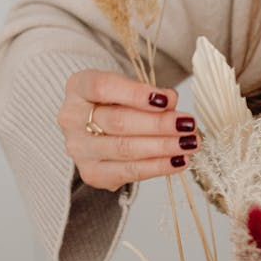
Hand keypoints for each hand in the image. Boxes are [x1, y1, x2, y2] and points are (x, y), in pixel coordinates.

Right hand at [58, 69, 199, 190]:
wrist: (98, 125)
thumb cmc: (117, 101)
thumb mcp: (128, 87)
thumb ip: (146, 92)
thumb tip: (171, 101)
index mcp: (77, 87)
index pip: (103, 87)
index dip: (136, 94)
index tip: (168, 99)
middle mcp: (71, 118)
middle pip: (118, 122)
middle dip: (159, 124)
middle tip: (188, 124)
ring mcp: (79, 149)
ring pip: (125, 149)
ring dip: (163, 147)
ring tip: (189, 143)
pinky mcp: (91, 173)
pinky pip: (128, 172)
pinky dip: (157, 167)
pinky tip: (178, 161)